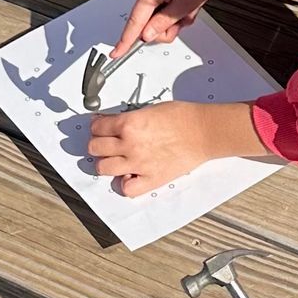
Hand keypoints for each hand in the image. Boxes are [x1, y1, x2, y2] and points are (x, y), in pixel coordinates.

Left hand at [89, 100, 240, 196]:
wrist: (203, 132)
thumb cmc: (182, 117)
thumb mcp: (149, 109)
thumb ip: (128, 118)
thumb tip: (112, 123)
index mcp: (128, 123)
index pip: (97, 127)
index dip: (97, 127)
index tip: (100, 128)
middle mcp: (129, 144)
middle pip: (94, 148)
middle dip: (97, 144)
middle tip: (105, 143)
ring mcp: (138, 164)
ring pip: (103, 168)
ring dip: (105, 163)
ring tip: (114, 160)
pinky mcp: (150, 178)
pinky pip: (126, 188)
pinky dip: (125, 184)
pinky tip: (130, 175)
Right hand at [112, 0, 238, 55]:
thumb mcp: (186, 5)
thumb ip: (164, 22)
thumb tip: (146, 36)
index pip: (134, 23)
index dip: (125, 41)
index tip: (116, 53)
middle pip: (146, 24)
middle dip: (166, 27)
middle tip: (184, 17)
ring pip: (154, 19)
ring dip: (172, 19)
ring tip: (186, 7)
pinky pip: (158, 11)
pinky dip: (172, 13)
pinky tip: (183, 4)